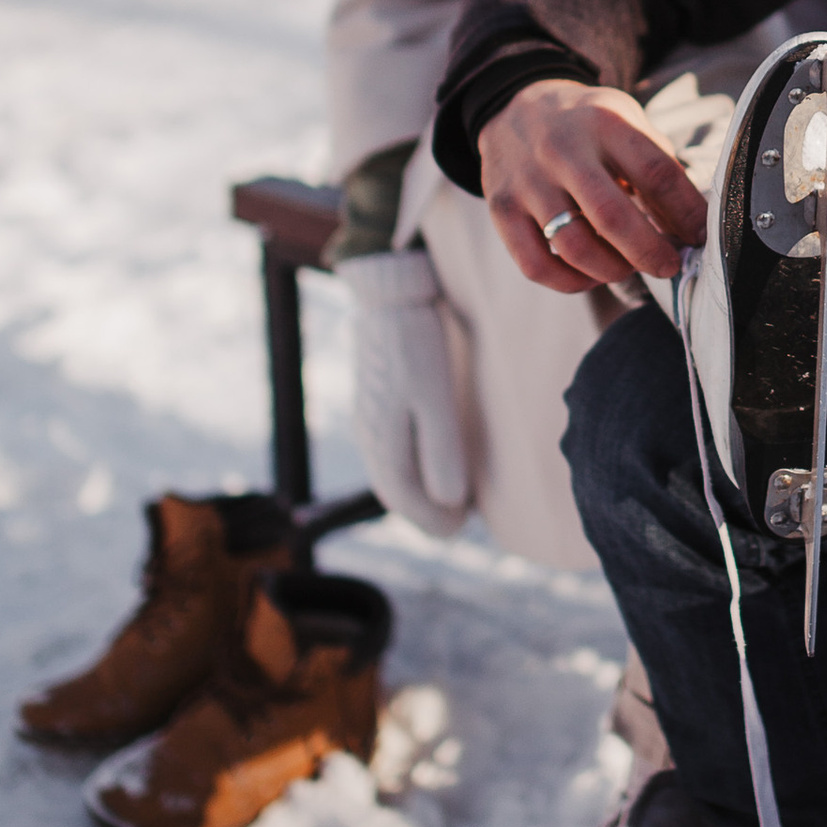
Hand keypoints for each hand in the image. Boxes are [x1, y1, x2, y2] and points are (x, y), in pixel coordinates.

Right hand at [339, 248, 470, 529]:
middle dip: (423, 511)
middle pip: (393, 489)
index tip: (459, 531)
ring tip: (447, 501)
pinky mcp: (375, 402)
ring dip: (416, 491)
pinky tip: (427, 464)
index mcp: (381, 440)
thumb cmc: (416, 347)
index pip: (403, 497)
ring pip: (390, 470)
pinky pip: (389, 451)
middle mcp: (369, 434)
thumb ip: (441, 452)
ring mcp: (368, 418)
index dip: (431, 519)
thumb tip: (451, 503)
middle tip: (456, 524)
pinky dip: (408, 468)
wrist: (390, 296)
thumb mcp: (435, 399)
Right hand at [481, 80, 708, 293]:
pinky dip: (572, 282)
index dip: (686, 212)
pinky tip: (591, 273)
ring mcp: (528, 182)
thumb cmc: (586, 125)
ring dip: (613, 269)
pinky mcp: (502, 210)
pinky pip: (537, 266)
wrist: (516, 105)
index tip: (699, 237)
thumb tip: (690, 225)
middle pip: (614, 217)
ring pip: (576, 247)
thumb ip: (657, 166)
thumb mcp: (626, 122)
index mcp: (605, 123)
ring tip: (629, 266)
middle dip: (650, 252)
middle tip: (668, 265)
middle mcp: (562, 150)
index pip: (657, 173)